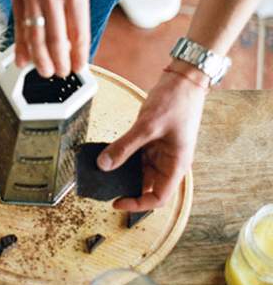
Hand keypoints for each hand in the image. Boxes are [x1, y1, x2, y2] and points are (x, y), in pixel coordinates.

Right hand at [9, 0, 89, 76]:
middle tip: (61, 75)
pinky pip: (20, 21)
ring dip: (41, 58)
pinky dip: (22, 42)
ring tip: (45, 72)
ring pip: (37, 33)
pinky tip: (23, 57)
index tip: (80, 67)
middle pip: (57, 36)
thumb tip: (73, 28)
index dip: (79, 51)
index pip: (79, 28)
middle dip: (60, 61)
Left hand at [97, 64, 207, 210]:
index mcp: (176, 165)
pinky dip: (121, 156)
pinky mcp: (151, 141)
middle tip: (102, 186)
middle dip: (126, 187)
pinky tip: (106, 154)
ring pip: (138, 170)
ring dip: (121, 171)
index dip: (138, 204)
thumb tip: (104, 165)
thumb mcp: (147, 126)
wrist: (183, 80)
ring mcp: (159, 152)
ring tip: (101, 171)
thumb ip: (124, 146)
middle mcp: (169, 162)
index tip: (117, 202)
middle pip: (146, 185)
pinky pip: (134, 155)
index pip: (159, 198)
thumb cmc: (176, 102)